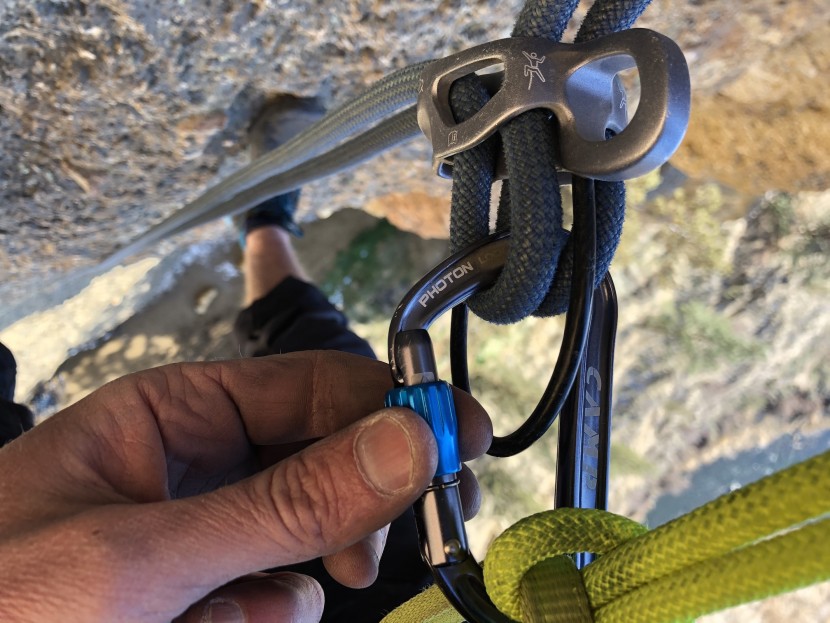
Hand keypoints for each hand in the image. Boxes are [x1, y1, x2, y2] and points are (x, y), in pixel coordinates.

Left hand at [0, 351, 491, 621]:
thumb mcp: (143, 557)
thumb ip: (283, 504)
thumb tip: (405, 442)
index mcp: (174, 413)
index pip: (314, 387)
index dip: (396, 405)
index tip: (465, 438)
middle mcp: (198, 462)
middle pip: (326, 455)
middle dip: (371, 493)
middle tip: (432, 521)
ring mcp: (204, 529)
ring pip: (310, 531)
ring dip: (309, 571)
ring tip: (250, 609)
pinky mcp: (206, 590)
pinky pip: (276, 592)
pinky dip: (267, 614)